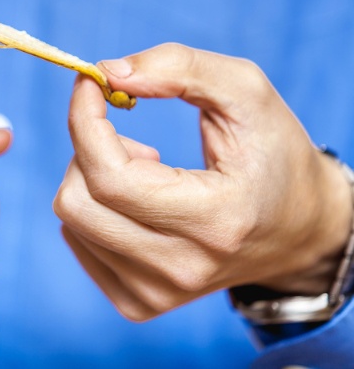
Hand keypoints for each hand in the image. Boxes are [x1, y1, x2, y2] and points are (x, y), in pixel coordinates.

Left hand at [54, 43, 351, 321]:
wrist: (298, 230)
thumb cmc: (273, 154)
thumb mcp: (246, 93)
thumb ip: (179, 68)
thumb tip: (109, 73)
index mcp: (215, 220)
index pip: (111, 176)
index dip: (85, 120)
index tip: (91, 84)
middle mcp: (182, 267)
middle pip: (78, 201)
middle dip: (88, 148)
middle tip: (131, 137)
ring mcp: (157, 292)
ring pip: (71, 220)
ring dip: (91, 177)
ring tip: (144, 170)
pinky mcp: (139, 302)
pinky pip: (77, 240)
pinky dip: (92, 207)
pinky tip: (134, 201)